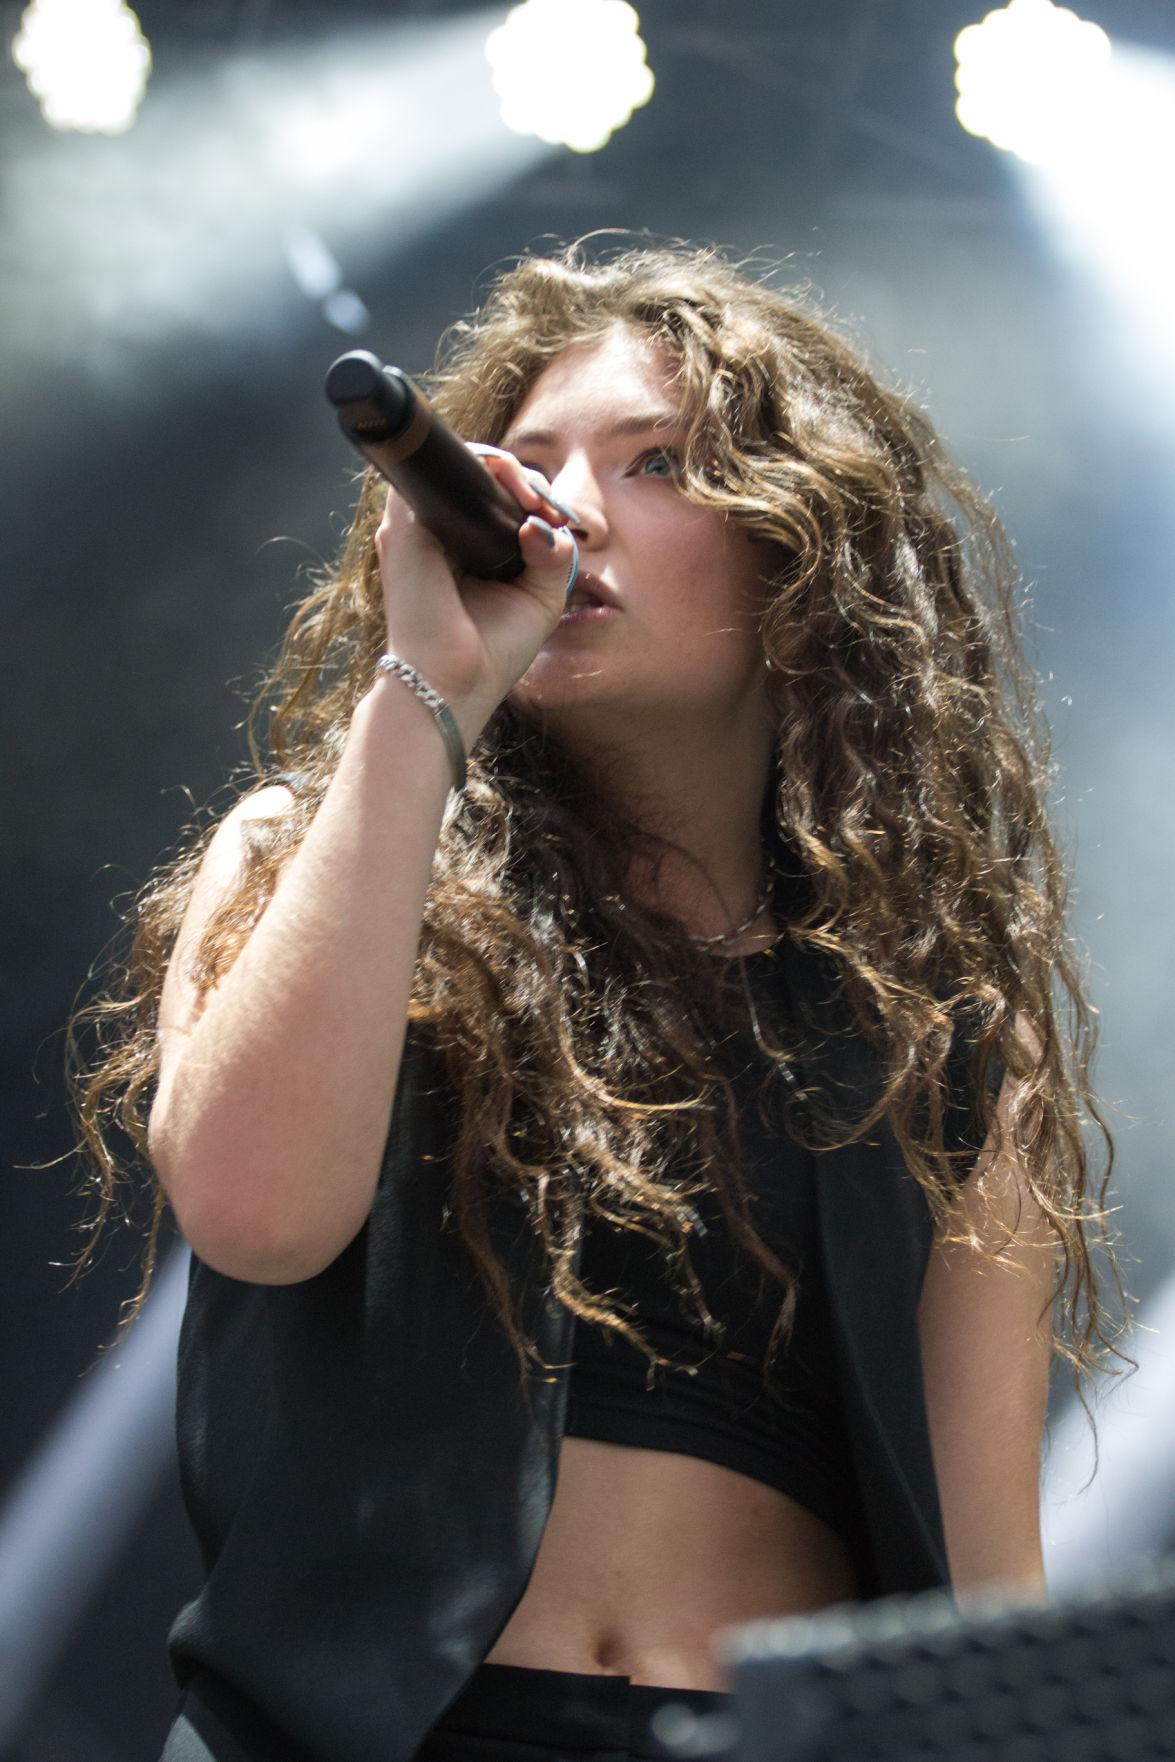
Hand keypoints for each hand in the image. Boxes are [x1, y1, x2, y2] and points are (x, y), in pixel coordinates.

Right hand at [373, 445, 577, 745]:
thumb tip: (542, 523)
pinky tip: (506, 485)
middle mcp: (442, 532)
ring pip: (463, 464)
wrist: (451, 684)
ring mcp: (421, 524)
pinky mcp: (405, 524)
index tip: (559, 517)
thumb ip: (554, 554)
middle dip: (524, 478)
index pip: (500, 497)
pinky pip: (437, 468)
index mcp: (469, 548)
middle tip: (547, 506)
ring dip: (504, 466)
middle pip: (483, 476)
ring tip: (531, 497)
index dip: (533, 495)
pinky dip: (476, 464)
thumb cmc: (494, 650)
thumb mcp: (541, 597)